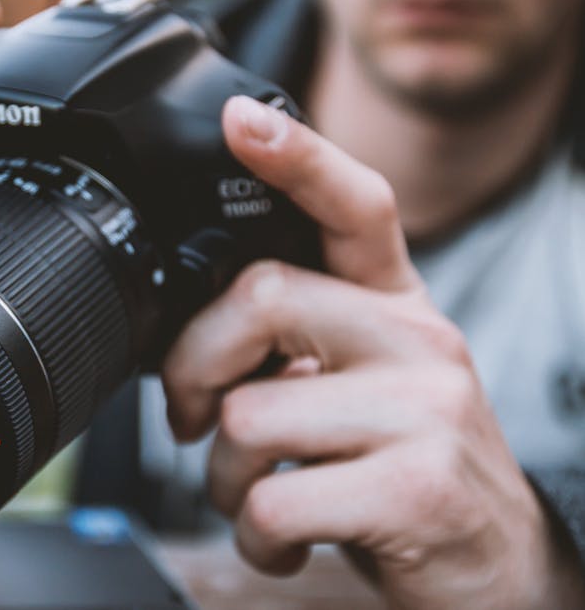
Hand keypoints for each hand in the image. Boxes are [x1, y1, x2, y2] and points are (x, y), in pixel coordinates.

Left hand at [162, 96, 584, 607]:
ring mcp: (424, 411)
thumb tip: (195, 342)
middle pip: (260, 297)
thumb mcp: (363, 387)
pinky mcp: (415, 489)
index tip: (240, 121)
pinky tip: (279, 540)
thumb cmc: (404, 467)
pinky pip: (271, 500)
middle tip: (190, 415)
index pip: (355, 207)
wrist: (494, 563)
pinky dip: (251, 534)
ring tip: (252, 494)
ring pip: (248, 414)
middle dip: (191, 366)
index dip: (297, 158)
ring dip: (221, 474)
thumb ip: (299, 347)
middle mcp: (417, 341)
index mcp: (397, 306)